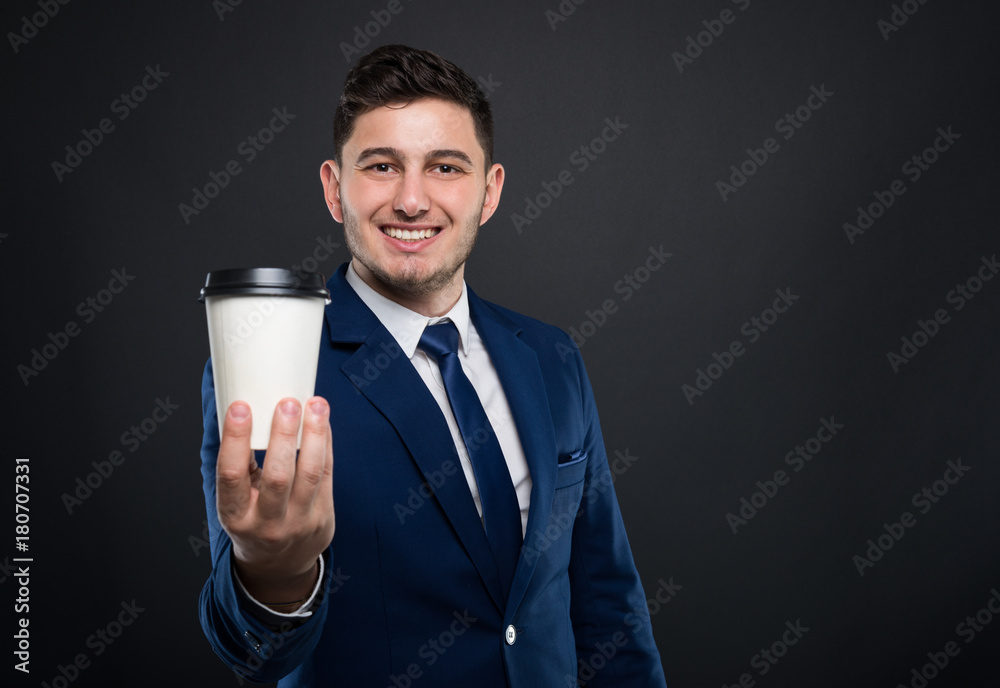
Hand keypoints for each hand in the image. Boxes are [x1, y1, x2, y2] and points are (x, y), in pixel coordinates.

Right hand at [216, 397, 334, 607]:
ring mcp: (299, 523)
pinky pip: (328, 474)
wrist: (277, 566)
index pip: (231, 476)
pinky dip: (326, 444)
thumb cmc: (252, 520)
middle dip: (284, 436)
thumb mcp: (235, 501)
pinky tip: (323, 421)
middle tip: (287, 403)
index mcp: (235, 516)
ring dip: (315, 435)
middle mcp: (267, 523)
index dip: (236, 440)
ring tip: (315, 404)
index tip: (240, 407)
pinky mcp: (324, 518)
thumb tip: (248, 409)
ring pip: (311, 474)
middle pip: (279, 476)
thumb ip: (240, 464)